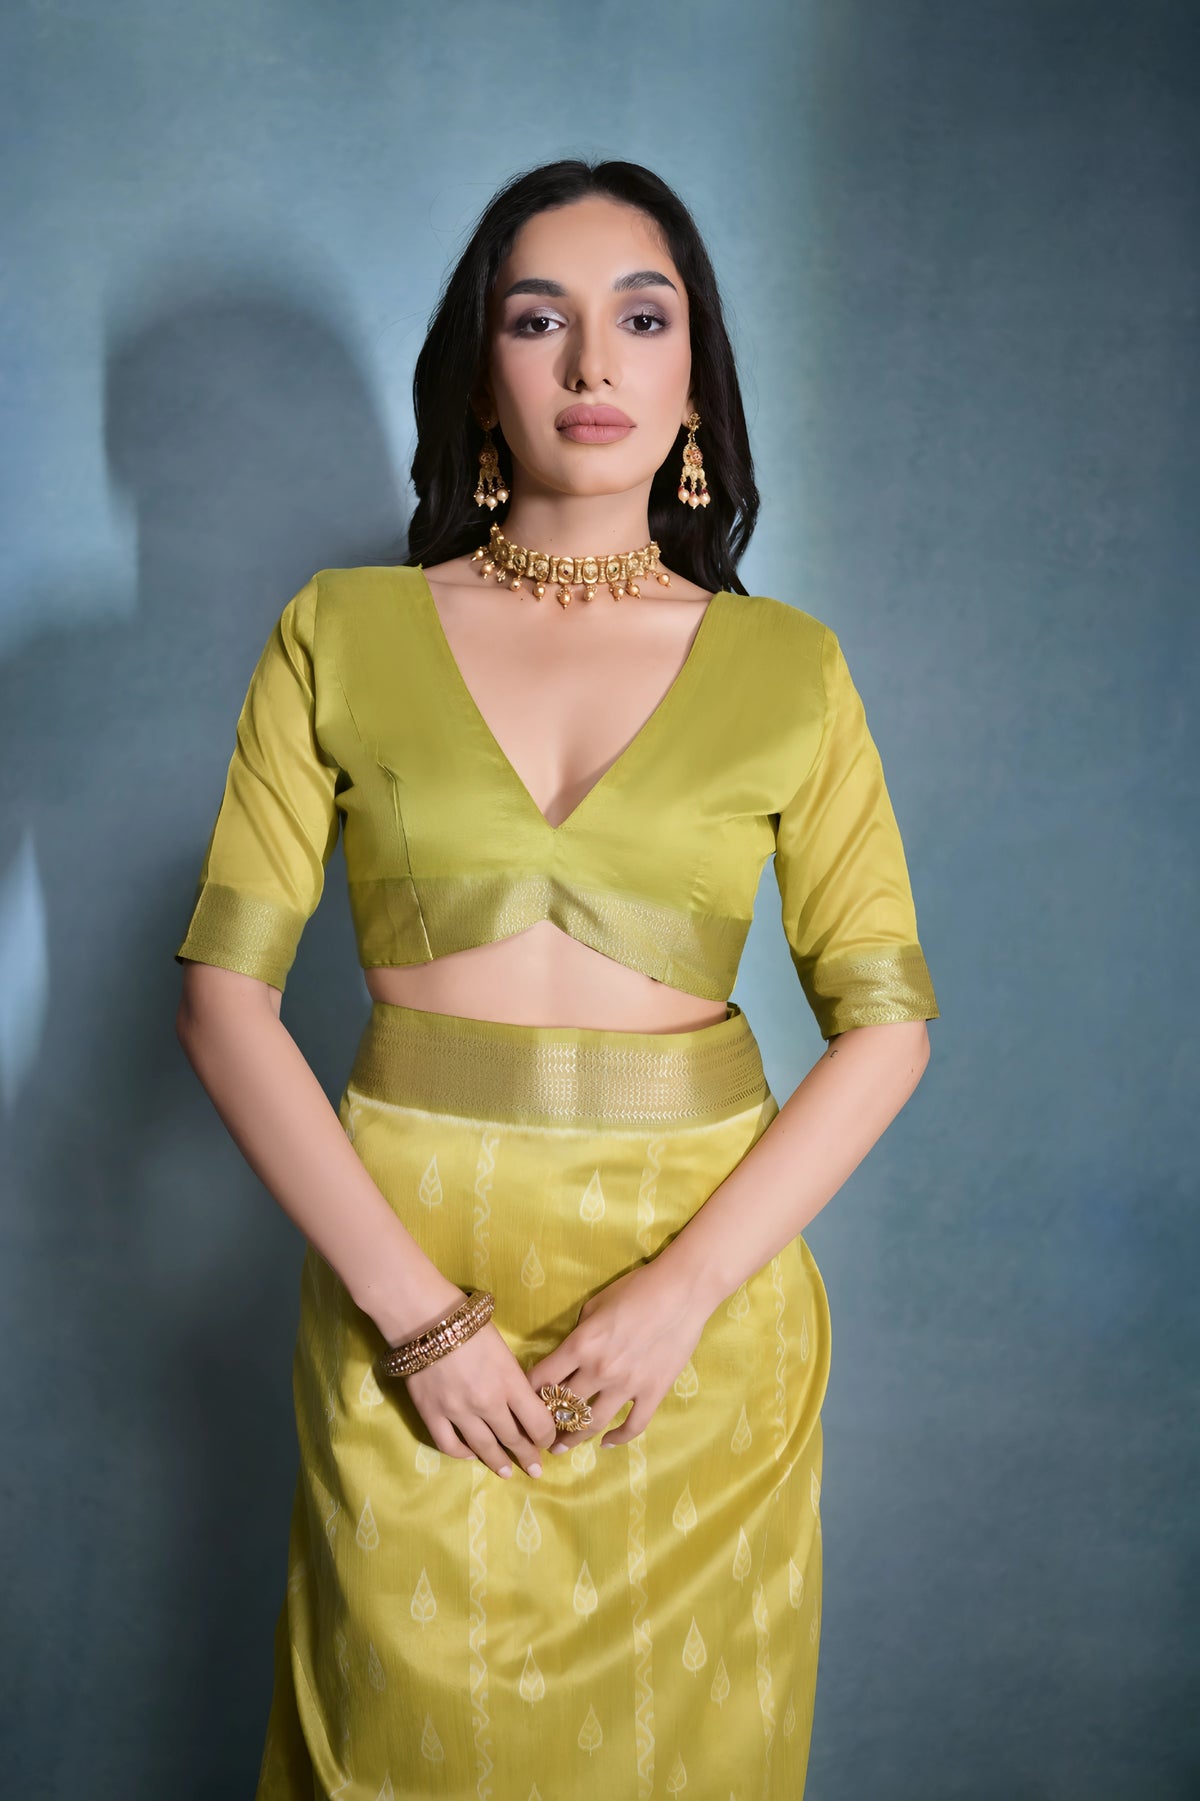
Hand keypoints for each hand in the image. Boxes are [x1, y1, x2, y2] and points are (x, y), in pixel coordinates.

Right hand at [401, 1297, 557, 1481]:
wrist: (425, 1318)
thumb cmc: (470, 1325)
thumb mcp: (504, 1350)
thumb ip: (513, 1380)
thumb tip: (520, 1405)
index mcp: (509, 1382)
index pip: (538, 1422)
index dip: (546, 1436)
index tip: (548, 1441)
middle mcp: (487, 1403)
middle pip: (513, 1439)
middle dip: (527, 1455)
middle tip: (535, 1468)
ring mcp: (457, 1412)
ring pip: (484, 1448)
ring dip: (499, 1463)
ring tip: (507, 1472)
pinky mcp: (431, 1414)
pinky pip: (449, 1445)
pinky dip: (463, 1454)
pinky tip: (471, 1454)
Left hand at [524, 1263, 711, 1450]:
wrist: (682, 1291)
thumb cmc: (637, 1289)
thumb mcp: (596, 1304)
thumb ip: (580, 1332)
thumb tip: (571, 1353)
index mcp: (581, 1345)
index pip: (542, 1379)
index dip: (528, 1392)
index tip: (524, 1400)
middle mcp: (599, 1370)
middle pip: (563, 1407)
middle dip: (546, 1421)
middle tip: (539, 1430)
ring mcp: (627, 1385)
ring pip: (592, 1424)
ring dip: (574, 1438)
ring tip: (562, 1446)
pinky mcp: (653, 1392)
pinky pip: (633, 1426)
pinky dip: (617, 1439)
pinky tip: (606, 1443)